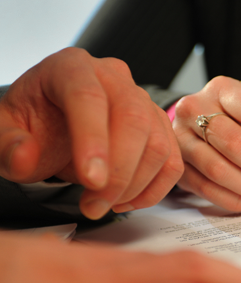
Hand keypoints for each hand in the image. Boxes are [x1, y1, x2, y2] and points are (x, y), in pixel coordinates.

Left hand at [0, 48, 183, 218]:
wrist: (54, 125)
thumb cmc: (33, 125)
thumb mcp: (3, 133)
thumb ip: (5, 146)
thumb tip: (25, 157)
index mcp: (71, 67)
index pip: (88, 96)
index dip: (92, 138)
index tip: (91, 180)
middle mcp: (114, 78)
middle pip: (134, 120)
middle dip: (119, 172)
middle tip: (94, 205)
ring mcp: (142, 102)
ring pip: (159, 144)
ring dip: (135, 185)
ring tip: (102, 205)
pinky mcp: (159, 127)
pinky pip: (172, 161)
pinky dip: (154, 189)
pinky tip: (126, 201)